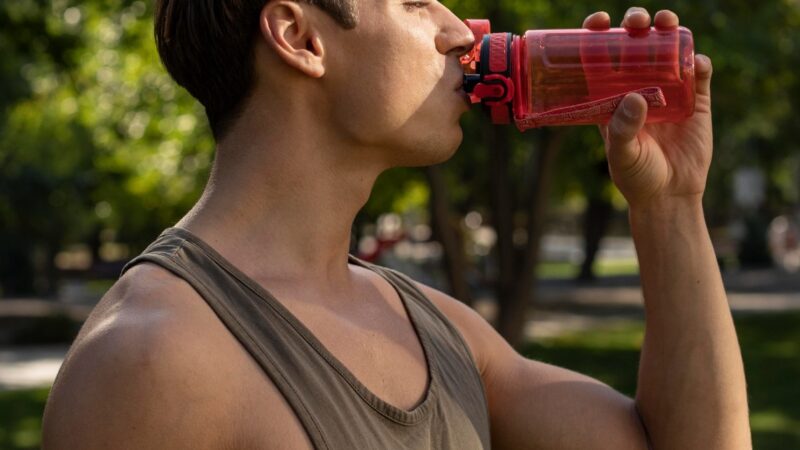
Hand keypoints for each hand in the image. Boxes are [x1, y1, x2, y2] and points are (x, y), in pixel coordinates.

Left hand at [582, 8, 712, 209]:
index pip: (601, 57)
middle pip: (636, 43)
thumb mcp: (621, 155)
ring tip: (666, 22)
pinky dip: (700, 63)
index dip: (598, 34)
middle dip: (635, 23)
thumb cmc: (636, 176)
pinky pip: (700, 75)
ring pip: (669, 49)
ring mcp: (669, 90)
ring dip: (669, 29)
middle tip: (636, 21)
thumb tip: (635, 97)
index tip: (598, 22)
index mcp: (610, 95)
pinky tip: (697, 63)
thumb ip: (623, 129)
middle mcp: (638, 86)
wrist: (669, 195)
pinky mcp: (697, 101)